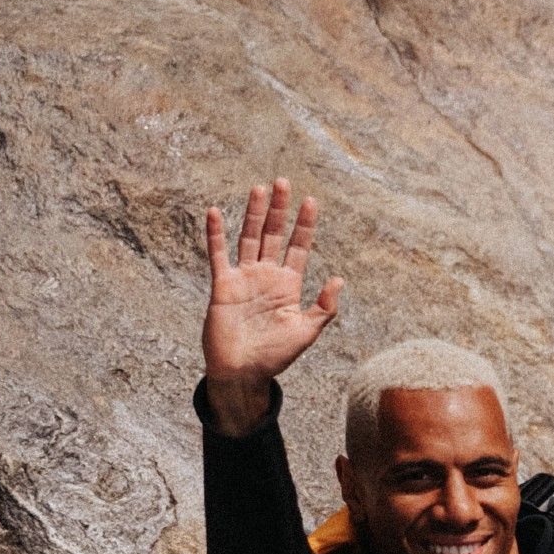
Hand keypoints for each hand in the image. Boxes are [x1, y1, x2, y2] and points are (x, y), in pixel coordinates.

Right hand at [201, 178, 343, 435]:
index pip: (298, 248)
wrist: (243, 373)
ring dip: (253, 214)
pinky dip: (216, 234)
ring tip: (259, 189)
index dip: (304, 225)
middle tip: (283, 181)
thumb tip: (339, 279)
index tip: (310, 201)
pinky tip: (215, 212)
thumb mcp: (306, 333)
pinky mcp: (223, 286)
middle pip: (273, 235)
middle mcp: (266, 277)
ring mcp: (244, 279)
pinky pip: (218, 255)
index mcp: (288, 286)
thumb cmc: (275, 357)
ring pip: (249, 238)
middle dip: (279, 210)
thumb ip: (323, 307)